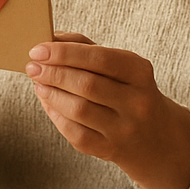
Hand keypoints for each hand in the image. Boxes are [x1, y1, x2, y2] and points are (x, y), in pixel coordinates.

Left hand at [26, 32, 189, 188]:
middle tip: (32, 66)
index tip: (38, 50)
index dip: (65, 53)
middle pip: (86, 84)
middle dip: (53, 73)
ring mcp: (124, 129)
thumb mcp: (122, 66)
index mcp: (140, 73)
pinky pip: (75, 132)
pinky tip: (47, 101)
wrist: (157, 138)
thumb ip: (87, 48)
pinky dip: (55, 114)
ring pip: (78, 109)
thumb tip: (51, 38)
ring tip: (37, 82)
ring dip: (50, 93)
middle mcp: (137, 102)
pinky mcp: (110, 150)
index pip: (100, 58)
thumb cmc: (130, 92)